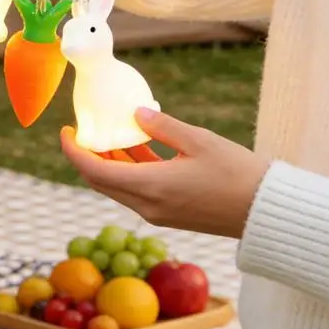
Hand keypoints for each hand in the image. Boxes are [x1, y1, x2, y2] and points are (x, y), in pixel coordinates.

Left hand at [58, 109, 270, 239]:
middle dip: (88, 156)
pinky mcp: (169, 215)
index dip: (74, 152)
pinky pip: (137, 192)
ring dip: (110, 163)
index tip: (66, 131)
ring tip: (109, 133)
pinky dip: (130, 171)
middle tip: (85, 128)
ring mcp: (157, 213)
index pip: (94, 172)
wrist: (263, 210)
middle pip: (101, 182)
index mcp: (150, 187)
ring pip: (119, 188)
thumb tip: (135, 113)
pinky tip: (137, 147)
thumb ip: (163, 126)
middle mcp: (148, 205)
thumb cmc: (236, 173)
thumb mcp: (199, 141)